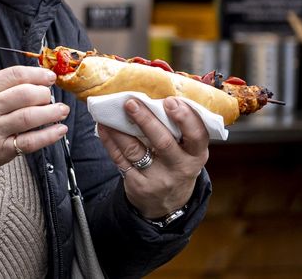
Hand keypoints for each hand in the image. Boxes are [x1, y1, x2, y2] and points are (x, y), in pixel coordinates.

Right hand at [0, 65, 68, 198]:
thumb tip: (29, 80)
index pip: (13, 75)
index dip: (37, 74)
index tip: (49, 77)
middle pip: (25, 94)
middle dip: (45, 93)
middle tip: (51, 95)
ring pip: (31, 117)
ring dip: (52, 112)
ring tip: (61, 110)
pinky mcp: (1, 149)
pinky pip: (30, 141)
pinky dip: (49, 135)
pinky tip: (59, 130)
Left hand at [98, 97, 208, 219]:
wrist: (167, 203)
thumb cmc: (177, 164)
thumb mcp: (188, 152)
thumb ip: (179, 131)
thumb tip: (155, 97)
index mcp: (196, 154)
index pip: (197, 136)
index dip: (185, 118)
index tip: (170, 101)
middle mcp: (179, 167)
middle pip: (163, 143)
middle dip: (146, 121)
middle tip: (132, 103)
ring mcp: (157, 178)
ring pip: (135, 150)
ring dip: (120, 130)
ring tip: (110, 112)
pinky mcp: (137, 184)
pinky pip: (120, 159)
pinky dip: (110, 141)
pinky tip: (104, 126)